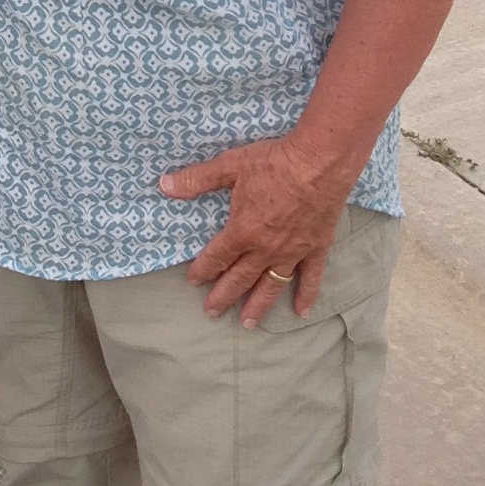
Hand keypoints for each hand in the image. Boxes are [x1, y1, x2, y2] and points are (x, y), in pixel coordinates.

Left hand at [160, 134, 354, 324]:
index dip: (203, 270)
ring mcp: (292, 252)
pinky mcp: (316, 248)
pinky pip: (310, 278)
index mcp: (243, 231)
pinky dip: (306, 295)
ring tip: (247, 323)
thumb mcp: (230, 166)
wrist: (319, 162)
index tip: (193, 280)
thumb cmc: (274, 162)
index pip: (217, 257)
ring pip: (272, 286)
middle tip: (211, 312)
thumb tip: (164, 185)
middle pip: (240, 278)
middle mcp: (266, 249)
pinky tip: (301, 312)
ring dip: (258, 305)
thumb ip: (197, 179)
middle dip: (224, 296)